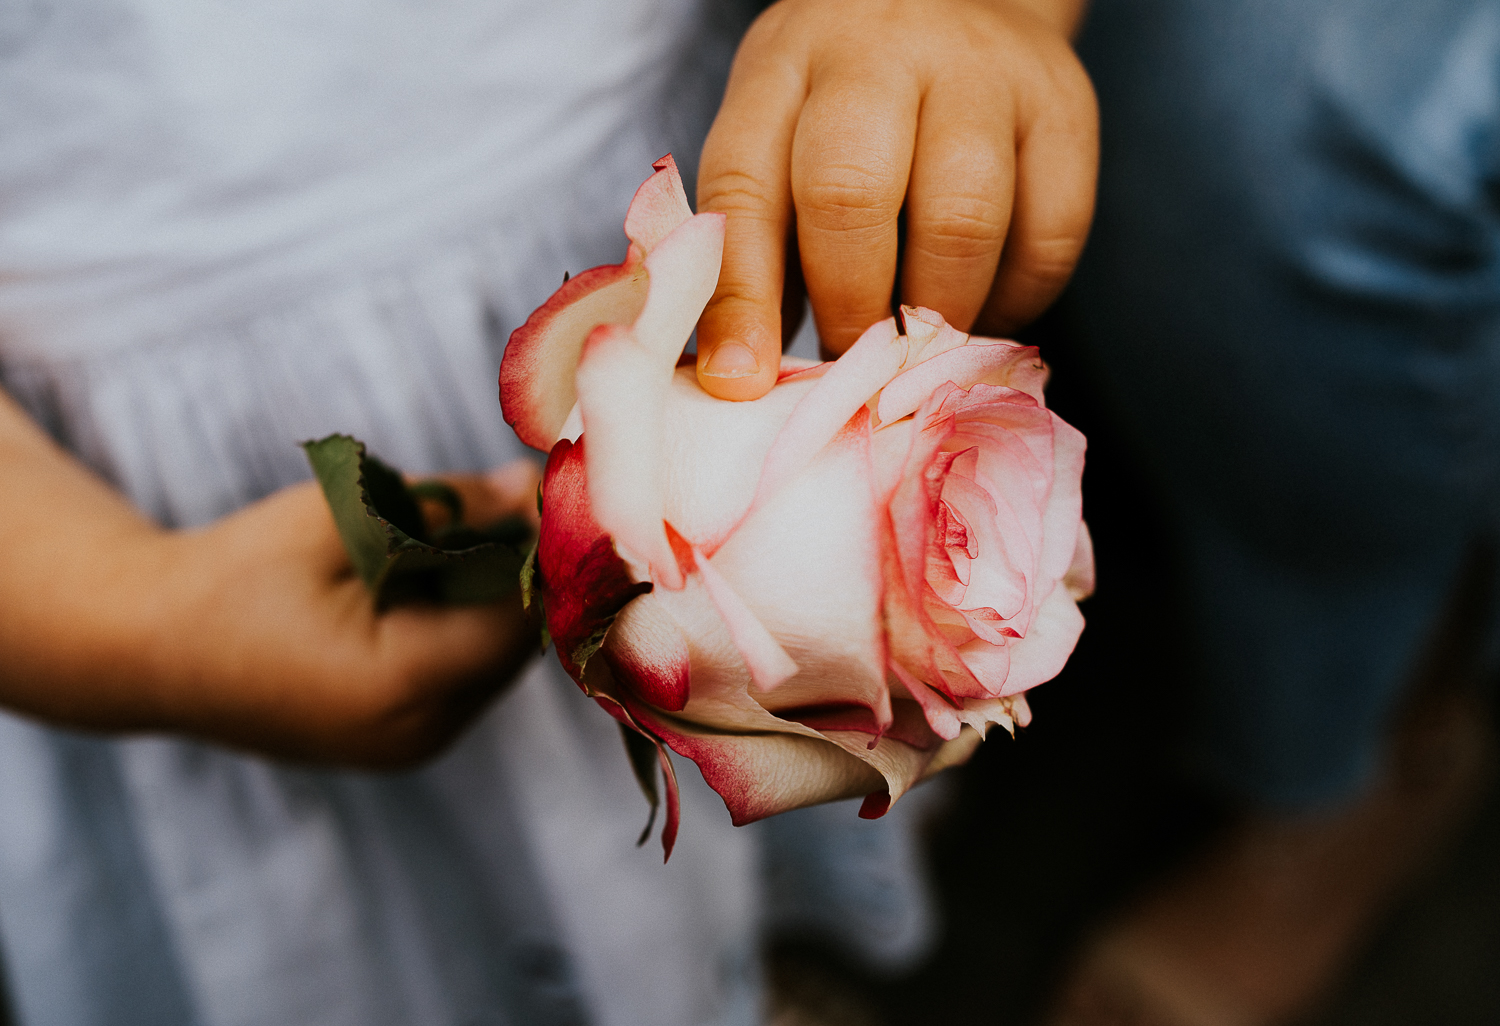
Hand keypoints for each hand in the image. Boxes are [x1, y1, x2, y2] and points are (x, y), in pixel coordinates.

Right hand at [0, 390, 540, 769]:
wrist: (149, 648)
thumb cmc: (239, 572)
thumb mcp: (345, 517)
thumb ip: (448, 504)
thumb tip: (534, 486)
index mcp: (401, 685)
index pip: (520, 620)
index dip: (542, 556)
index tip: (547, 495)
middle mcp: (416, 734)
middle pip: (516, 646)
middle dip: (521, 575)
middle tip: (509, 505)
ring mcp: (408, 749)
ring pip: (494, 665)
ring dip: (493, 601)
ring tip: (463, 538)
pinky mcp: (397, 744)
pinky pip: (462, 681)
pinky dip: (462, 629)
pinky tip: (433, 582)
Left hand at [694, 0, 1097, 398]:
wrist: (964, 1)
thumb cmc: (845, 109)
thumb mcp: (777, 148)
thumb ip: (757, 254)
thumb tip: (740, 377)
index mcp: (784, 67)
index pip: (746, 186)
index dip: (742, 299)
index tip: (743, 381)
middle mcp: (879, 54)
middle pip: (851, 193)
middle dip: (849, 306)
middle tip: (853, 356)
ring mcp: (982, 74)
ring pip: (962, 220)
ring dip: (936, 313)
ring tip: (919, 342)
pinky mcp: (1064, 109)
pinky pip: (1048, 235)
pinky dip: (1014, 298)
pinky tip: (984, 305)